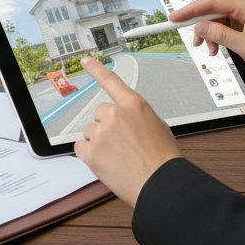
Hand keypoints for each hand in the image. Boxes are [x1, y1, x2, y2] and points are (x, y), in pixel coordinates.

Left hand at [72, 56, 180, 208]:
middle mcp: (114, 114)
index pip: (110, 81)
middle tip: (122, 144)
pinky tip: (105, 162)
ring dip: (99, 142)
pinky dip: (89, 155)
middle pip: (99, 114)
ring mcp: (101, 132)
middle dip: (107, 127)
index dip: (96, 69)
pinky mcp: (90, 152)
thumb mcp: (158, 127)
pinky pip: (80, 148)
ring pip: (90, 132)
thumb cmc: (164, 160)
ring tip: (118, 157)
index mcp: (133, 105)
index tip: (85, 60)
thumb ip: (137, 117)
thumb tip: (127, 122)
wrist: (161, 184)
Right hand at [171, 0, 244, 82]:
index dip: (189, 11)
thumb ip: (221, 36)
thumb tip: (201, 27)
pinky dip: (218, 36)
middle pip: (211, 10)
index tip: (174, 18)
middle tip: (194, 42)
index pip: (210, 2)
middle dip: (200, 27)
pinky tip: (218, 48)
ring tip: (211, 50)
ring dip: (210, 35)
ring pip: (216, 19)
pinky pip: (224, 25)